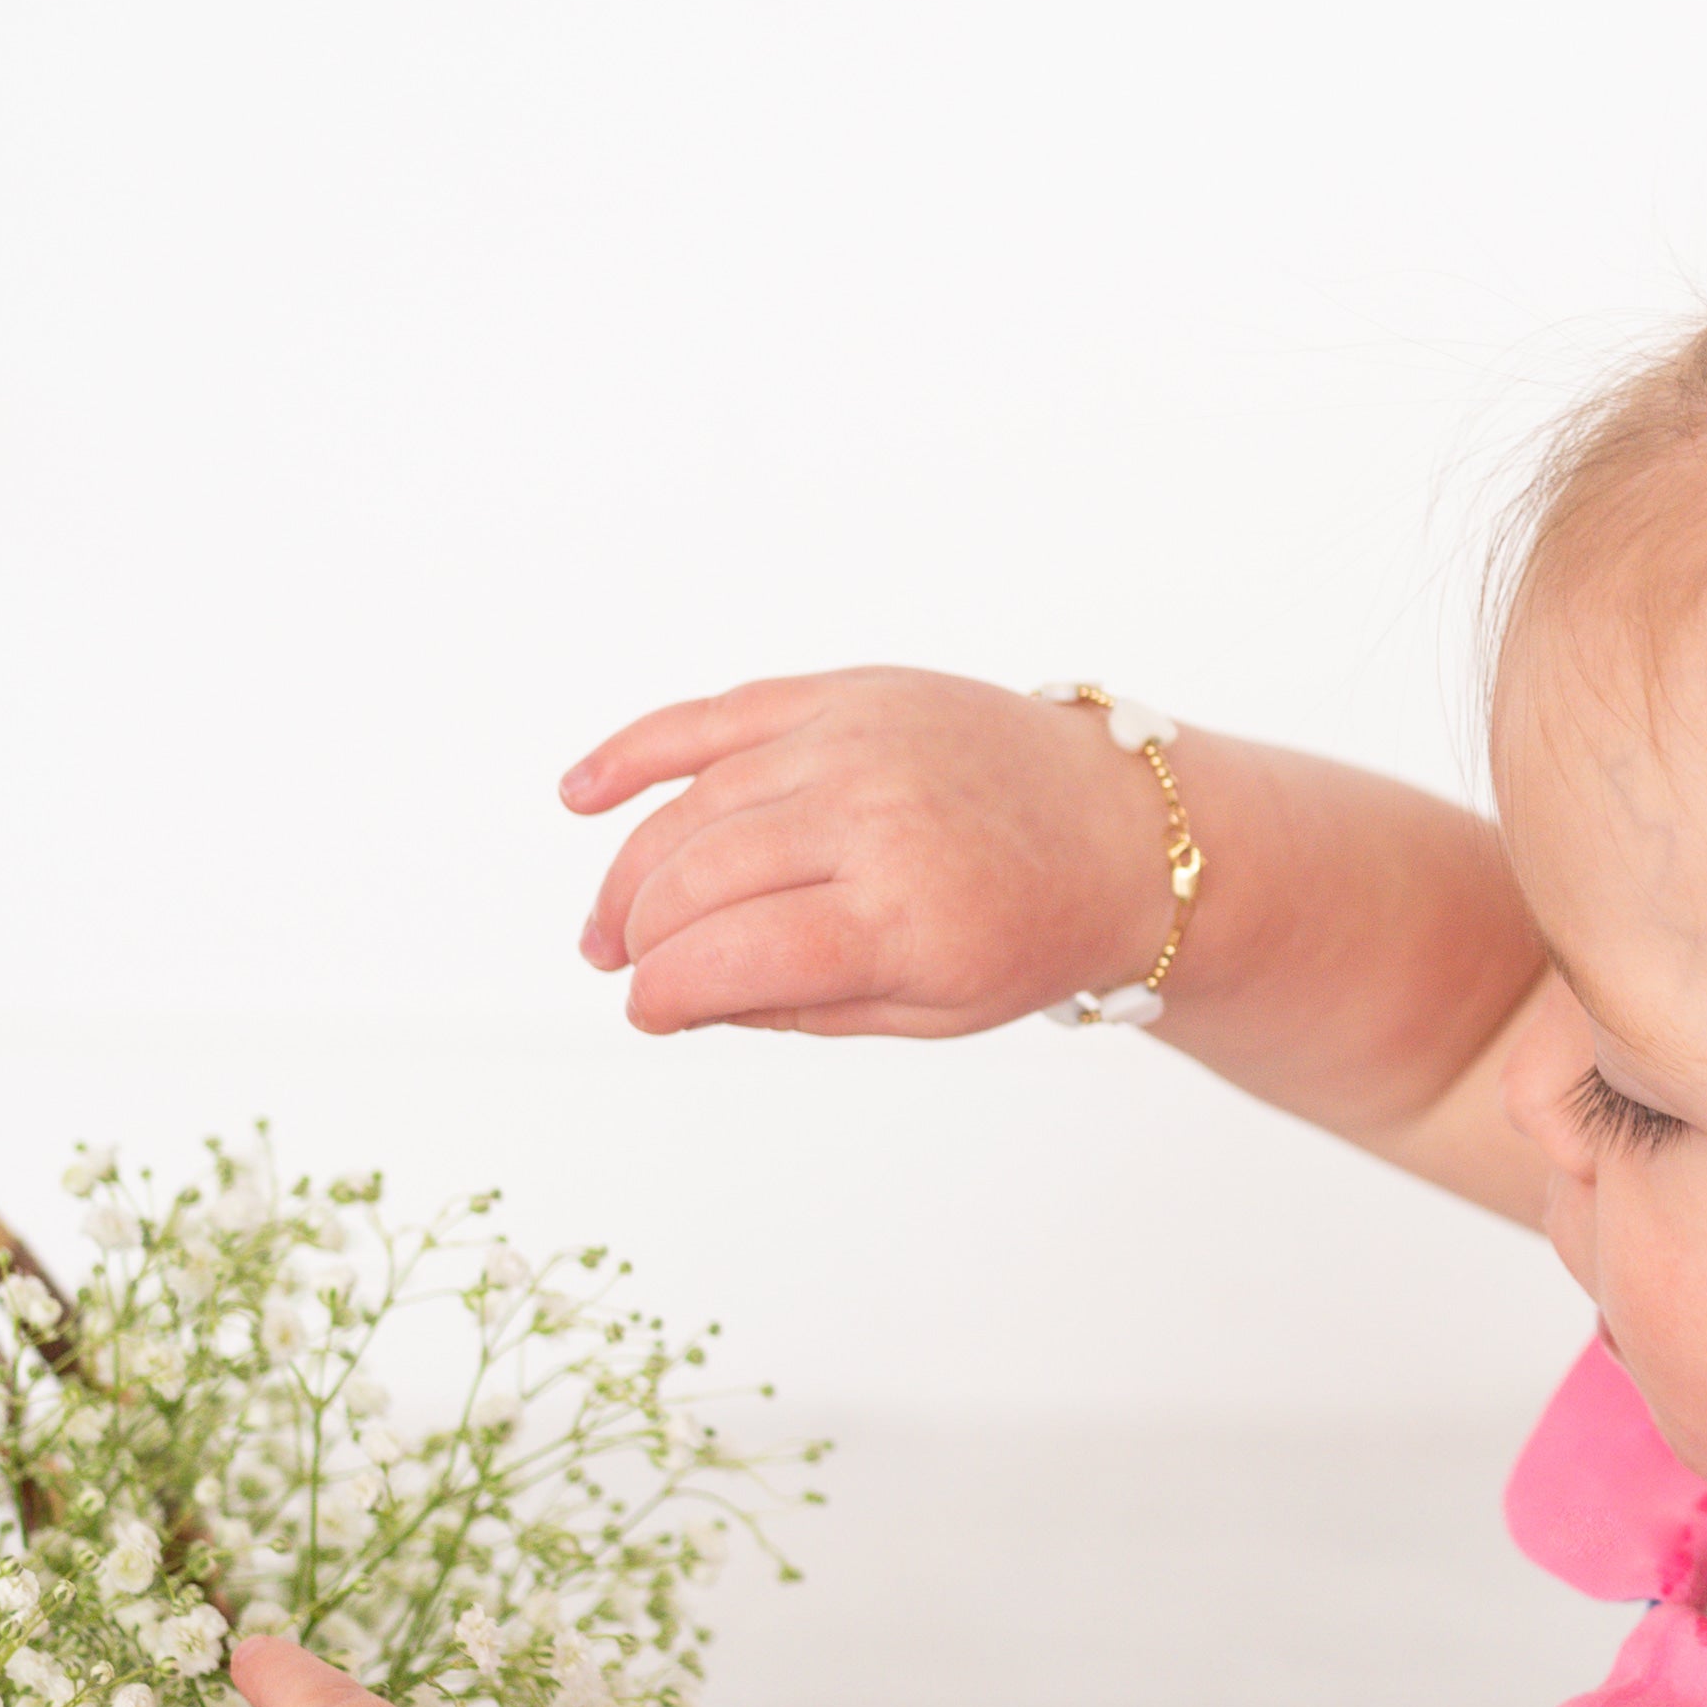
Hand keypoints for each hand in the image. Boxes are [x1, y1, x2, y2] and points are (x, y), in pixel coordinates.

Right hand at [564, 666, 1169, 1037]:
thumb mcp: (932, 1010)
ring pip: (695, 804)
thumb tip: (679, 999)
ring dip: (632, 868)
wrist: (1124, 829)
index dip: (664, 995)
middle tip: (622, 968)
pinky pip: (716, 716)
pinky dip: (640, 753)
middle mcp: (874, 816)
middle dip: (642, 936)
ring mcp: (856, 739)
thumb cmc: (1030, 932)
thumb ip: (799, 1007)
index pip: (729, 958)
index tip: (648, 1014)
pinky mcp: (849, 692)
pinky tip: (582, 795)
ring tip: (611, 925)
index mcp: (902, 914)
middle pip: (698, 878)